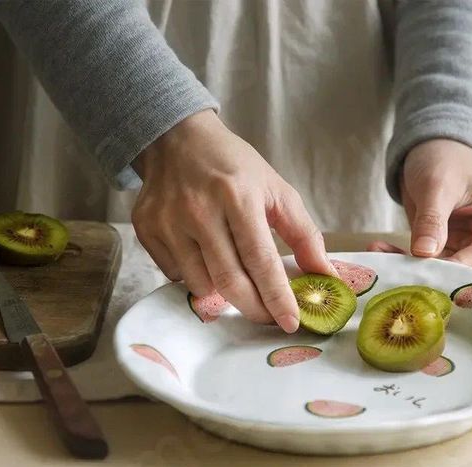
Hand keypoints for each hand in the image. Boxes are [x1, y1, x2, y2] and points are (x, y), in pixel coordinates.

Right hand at [132, 109, 334, 332]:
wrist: (177, 138)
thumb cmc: (234, 167)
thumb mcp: (276, 190)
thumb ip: (304, 234)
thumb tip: (325, 275)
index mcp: (238, 196)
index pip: (260, 260)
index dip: (277, 297)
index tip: (291, 323)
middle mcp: (199, 210)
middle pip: (229, 282)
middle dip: (254, 309)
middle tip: (269, 317)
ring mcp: (168, 221)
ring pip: (201, 285)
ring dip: (224, 292)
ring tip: (234, 272)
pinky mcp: (146, 229)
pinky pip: (176, 274)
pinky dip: (196, 276)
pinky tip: (204, 254)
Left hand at [369, 139, 471, 269]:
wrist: (434, 148)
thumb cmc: (446, 157)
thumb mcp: (437, 185)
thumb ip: (432, 219)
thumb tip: (424, 252)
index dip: (455, 269)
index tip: (422, 273)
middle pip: (467, 270)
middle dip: (430, 272)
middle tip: (396, 269)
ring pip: (443, 271)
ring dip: (411, 267)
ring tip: (378, 254)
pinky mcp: (450, 251)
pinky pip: (428, 264)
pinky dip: (403, 259)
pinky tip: (379, 250)